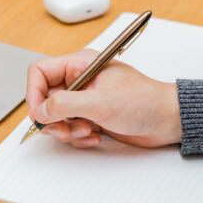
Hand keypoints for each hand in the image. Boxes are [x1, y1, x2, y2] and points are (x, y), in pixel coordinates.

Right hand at [25, 49, 182, 147]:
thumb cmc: (145, 101)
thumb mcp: (100, 102)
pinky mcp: (92, 117)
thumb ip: (65, 105)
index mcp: (80, 65)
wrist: (168, 120)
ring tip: (88, 131)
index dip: (34, 93)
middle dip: (53, 119)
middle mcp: (79, 81)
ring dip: (68, 130)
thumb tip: (40, 110)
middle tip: (66, 129)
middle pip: (45, 99)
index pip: (40, 73)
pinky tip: (96, 136)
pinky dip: (79, 137)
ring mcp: (85, 100)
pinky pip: (71, 129)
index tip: (39, 114)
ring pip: (57, 118)